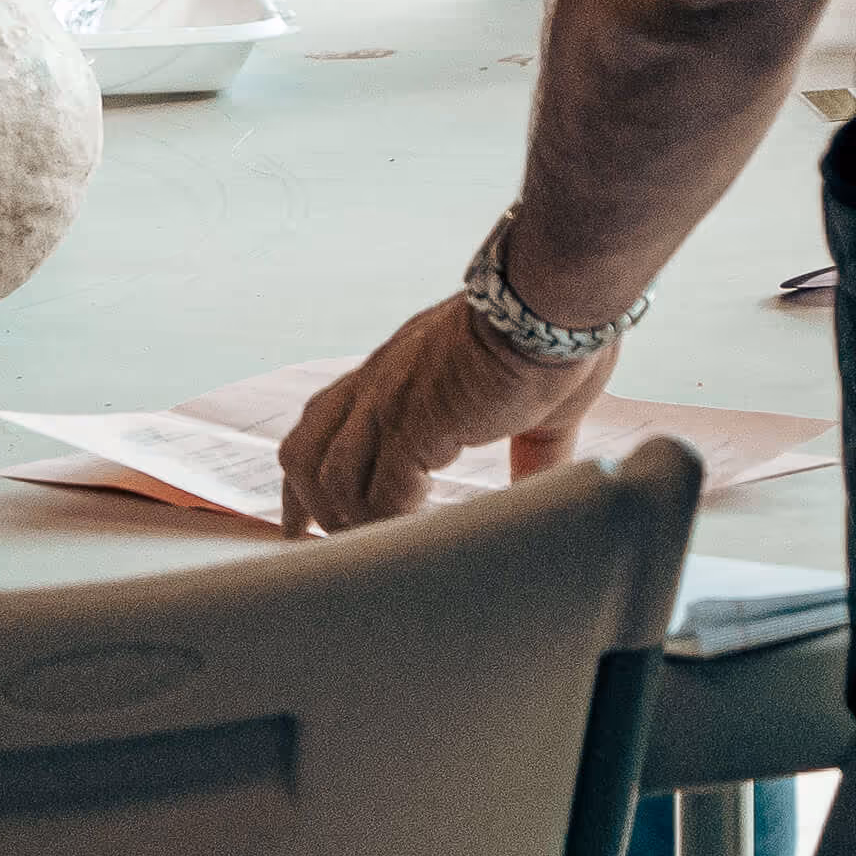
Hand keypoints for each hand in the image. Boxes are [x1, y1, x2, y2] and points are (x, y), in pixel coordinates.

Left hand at [280, 292, 613, 533]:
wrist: (551, 306)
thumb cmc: (552, 337)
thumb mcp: (535, 402)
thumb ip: (529, 448)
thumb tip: (537, 487)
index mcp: (394, 370)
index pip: (322, 424)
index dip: (309, 476)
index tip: (306, 519)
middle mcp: (376, 384)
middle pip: (304, 452)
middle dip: (307, 505)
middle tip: (324, 547)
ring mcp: (388, 404)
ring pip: (332, 480)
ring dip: (354, 520)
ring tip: (384, 549)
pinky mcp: (412, 425)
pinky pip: (381, 493)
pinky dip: (392, 521)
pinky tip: (421, 532)